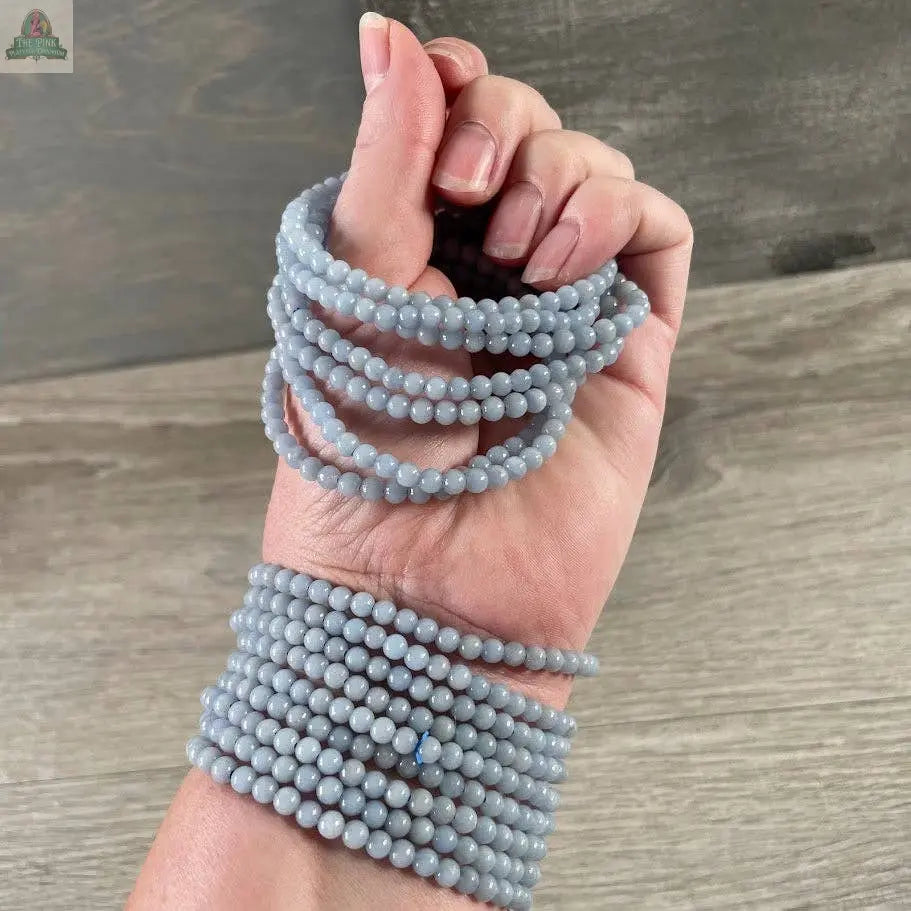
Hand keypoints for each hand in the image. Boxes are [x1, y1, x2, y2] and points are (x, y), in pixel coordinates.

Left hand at [263, 15, 692, 707]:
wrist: (424, 585)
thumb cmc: (364, 456)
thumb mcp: (350, 290)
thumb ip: (385, 163)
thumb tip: (386, 39)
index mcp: (410, 251)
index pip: (449, 126)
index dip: (456, 86)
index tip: (443, 81)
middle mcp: (486, 271)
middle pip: (526, 134)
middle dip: (506, 128)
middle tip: (473, 189)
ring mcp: (559, 305)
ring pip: (594, 174)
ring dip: (561, 179)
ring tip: (521, 256)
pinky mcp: (624, 343)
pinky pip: (654, 234)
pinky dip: (619, 215)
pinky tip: (569, 262)